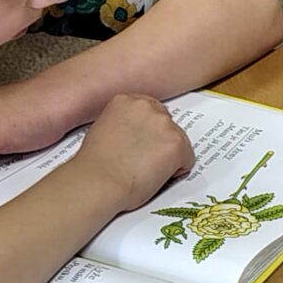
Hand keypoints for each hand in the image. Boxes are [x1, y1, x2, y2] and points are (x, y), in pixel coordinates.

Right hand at [79, 93, 194, 210]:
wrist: (98, 181)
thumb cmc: (95, 165)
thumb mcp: (103, 130)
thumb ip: (123, 125)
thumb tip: (134, 135)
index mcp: (126, 100)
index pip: (151, 110)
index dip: (150, 131)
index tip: (145, 143)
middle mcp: (147, 106)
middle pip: (167, 124)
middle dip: (160, 142)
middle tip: (145, 160)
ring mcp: (164, 124)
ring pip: (179, 140)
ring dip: (168, 155)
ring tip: (146, 170)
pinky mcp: (176, 144)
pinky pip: (188, 159)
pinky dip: (177, 170)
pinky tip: (156, 176)